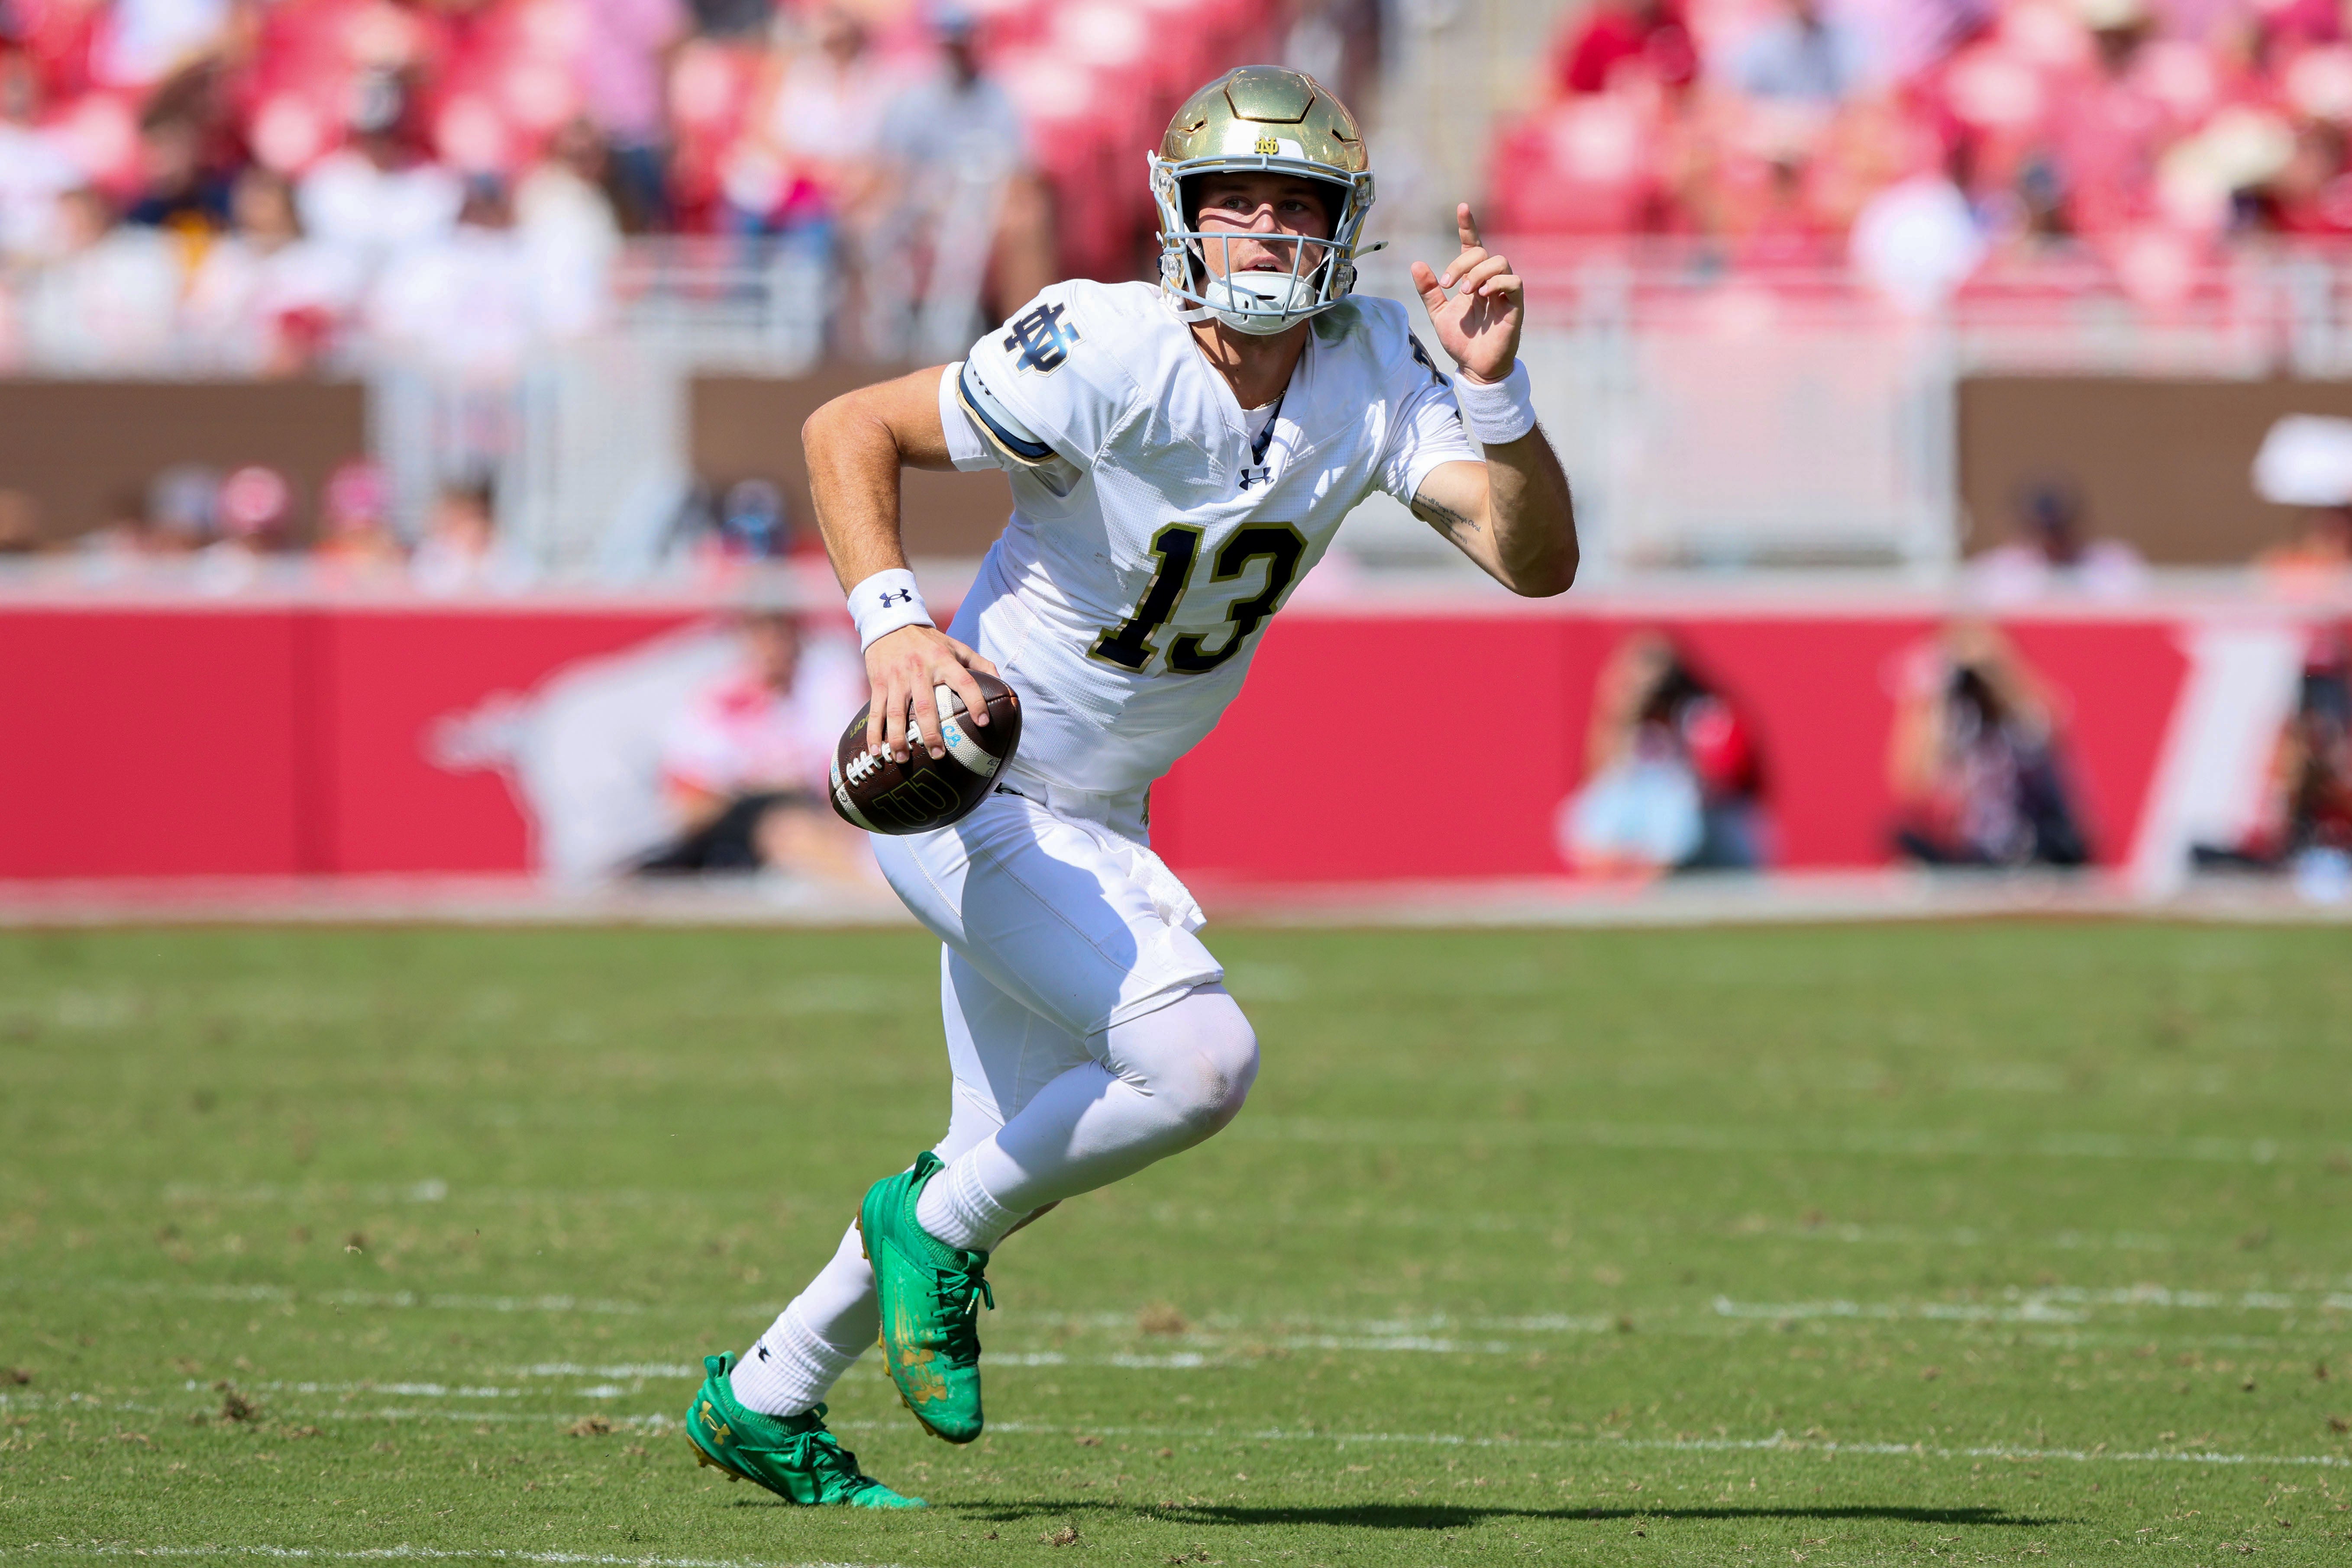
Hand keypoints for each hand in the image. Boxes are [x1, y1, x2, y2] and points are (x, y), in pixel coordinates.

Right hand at [864, 624, 997, 762]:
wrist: (891, 624)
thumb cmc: (928, 641)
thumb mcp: (956, 645)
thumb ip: (980, 663)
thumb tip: (1002, 685)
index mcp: (943, 661)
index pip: (964, 682)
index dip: (975, 702)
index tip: (983, 723)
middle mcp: (920, 670)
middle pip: (925, 706)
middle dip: (931, 733)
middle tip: (938, 755)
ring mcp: (897, 678)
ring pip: (896, 713)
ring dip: (898, 739)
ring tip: (902, 760)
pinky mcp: (879, 683)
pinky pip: (876, 711)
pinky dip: (874, 733)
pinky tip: (876, 752)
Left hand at [1410, 203, 1523, 384]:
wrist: (1475, 367)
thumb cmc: (1462, 340)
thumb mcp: (1439, 313)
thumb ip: (1429, 290)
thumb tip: (1415, 264)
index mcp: (1472, 278)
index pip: (1472, 245)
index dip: (1468, 226)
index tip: (1462, 207)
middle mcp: (1490, 280)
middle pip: (1482, 253)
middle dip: (1462, 264)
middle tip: (1449, 286)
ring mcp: (1504, 292)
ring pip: (1500, 261)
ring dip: (1479, 272)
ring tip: (1466, 293)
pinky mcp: (1515, 305)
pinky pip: (1513, 281)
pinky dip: (1497, 282)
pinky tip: (1482, 295)